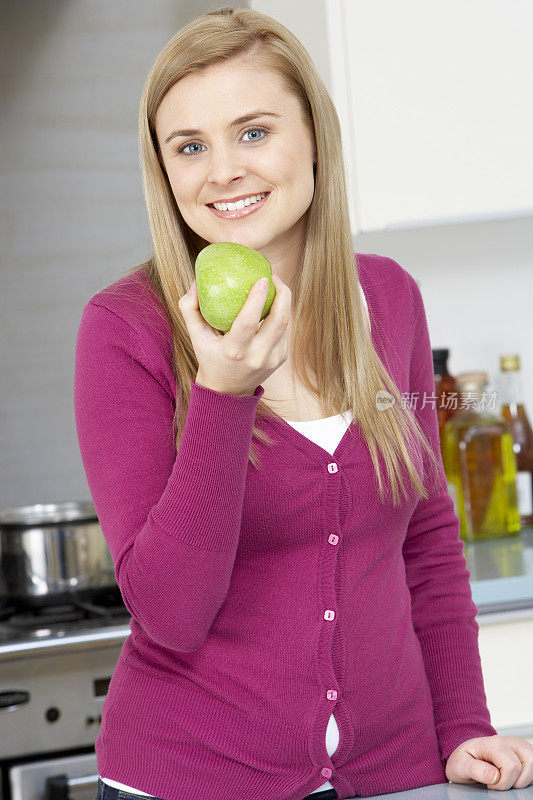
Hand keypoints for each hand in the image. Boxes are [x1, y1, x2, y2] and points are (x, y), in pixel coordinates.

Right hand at [178, 274, 290, 396]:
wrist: (227, 390)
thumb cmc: (210, 357)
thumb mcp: (195, 336)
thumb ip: (189, 309)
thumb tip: (195, 283)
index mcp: (234, 351)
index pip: (249, 322)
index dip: (258, 299)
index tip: (263, 278)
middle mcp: (256, 357)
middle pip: (279, 321)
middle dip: (283, 294)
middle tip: (273, 276)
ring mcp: (272, 359)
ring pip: (285, 324)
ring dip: (284, 301)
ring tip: (276, 285)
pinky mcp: (280, 358)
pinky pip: (285, 331)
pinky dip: (281, 314)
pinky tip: (275, 302)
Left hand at [445, 735, 532, 789]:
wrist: (467, 756)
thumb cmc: (465, 759)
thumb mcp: (460, 764)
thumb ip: (474, 769)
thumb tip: (494, 776)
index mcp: (495, 743)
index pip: (512, 766)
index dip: (503, 782)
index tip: (490, 783)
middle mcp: (511, 742)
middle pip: (529, 763)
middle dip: (515, 781)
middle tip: (499, 781)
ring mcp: (520, 748)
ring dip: (522, 780)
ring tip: (506, 779)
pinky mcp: (526, 756)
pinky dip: (525, 778)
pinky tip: (512, 777)